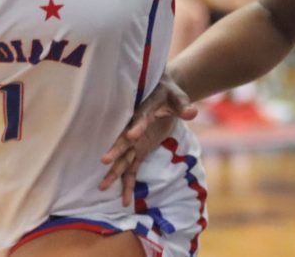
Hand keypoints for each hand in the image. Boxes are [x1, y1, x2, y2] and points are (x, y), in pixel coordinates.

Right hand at [99, 72, 197, 205]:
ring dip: (114, 172)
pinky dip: (128, 183)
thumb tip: (192, 112)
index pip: (140, 118)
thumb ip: (183, 106)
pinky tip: (124, 200)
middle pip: (124, 141)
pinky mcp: (139, 150)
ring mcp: (135, 142)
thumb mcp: (179, 98)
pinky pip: (131, 168)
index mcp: (145, 111)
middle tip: (105, 161)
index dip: (137, 126)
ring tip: (102, 187)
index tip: (132, 135)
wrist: (162, 94)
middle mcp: (135, 128)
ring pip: (123, 158)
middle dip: (116, 151)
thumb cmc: (169, 93)